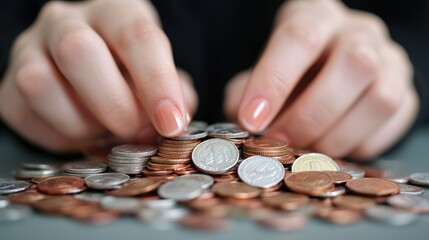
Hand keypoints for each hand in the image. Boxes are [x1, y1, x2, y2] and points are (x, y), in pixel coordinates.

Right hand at [0, 0, 196, 151]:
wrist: (85, 80)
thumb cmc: (129, 75)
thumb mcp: (160, 76)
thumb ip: (174, 94)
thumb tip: (174, 120)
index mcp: (114, 12)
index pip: (136, 36)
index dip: (157, 82)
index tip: (171, 122)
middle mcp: (66, 22)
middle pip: (79, 51)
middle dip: (116, 105)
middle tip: (139, 133)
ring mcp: (30, 50)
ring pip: (41, 84)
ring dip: (83, 123)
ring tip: (106, 130)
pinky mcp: (9, 87)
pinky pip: (26, 114)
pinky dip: (60, 135)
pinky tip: (82, 130)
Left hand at [225, 0, 417, 159]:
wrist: (330, 70)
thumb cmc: (291, 72)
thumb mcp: (261, 72)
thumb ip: (246, 94)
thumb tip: (242, 119)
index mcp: (316, 15)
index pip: (300, 37)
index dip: (274, 81)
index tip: (252, 120)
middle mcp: (359, 32)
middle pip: (353, 63)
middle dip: (310, 114)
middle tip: (280, 140)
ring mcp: (390, 61)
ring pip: (379, 97)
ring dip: (336, 136)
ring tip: (306, 150)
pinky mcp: (406, 94)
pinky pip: (391, 124)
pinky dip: (359, 146)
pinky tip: (332, 148)